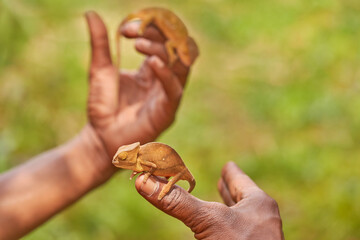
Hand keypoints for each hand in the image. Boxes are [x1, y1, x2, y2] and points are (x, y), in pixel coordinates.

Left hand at [84, 11, 197, 157]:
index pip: (165, 40)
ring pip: (182, 64)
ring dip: (163, 49)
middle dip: (160, 33)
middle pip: (178, 47)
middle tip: (134, 32)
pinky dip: (166, 73)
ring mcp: (168, 95)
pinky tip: (152, 62)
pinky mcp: (167, 112)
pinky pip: (174, 89)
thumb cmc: (103, 107)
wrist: (100, 137)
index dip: (150, 28)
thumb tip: (91, 13)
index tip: (125, 29)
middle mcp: (165, 80)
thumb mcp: (100, 69)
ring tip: (139, 45)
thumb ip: (100, 43)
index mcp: (153, 69)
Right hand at [135, 162, 283, 239]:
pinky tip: (220, 233)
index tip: (228, 165)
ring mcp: (259, 237)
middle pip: (243, 199)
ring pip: (242, 218)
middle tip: (223, 179)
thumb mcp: (208, 220)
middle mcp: (262, 220)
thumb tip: (143, 181)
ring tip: (224, 198)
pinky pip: (238, 234)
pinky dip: (227, 229)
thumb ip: (177, 201)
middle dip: (229, 191)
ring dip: (229, 209)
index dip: (231, 172)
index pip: (241, 180)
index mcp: (258, 204)